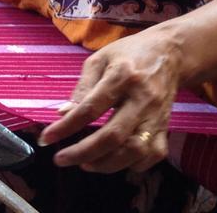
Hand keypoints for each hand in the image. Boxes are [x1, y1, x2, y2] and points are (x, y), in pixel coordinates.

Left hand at [38, 26, 182, 173]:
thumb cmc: (128, 54)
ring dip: (107, 163)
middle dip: (84, 152)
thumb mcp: (99, 59)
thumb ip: (82, 87)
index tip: (47, 138)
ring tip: (85, 163)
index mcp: (121, 76)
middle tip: (62, 159)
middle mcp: (142, 98)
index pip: (91, 108)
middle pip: (114, 135)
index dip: (67, 126)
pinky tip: (115, 160)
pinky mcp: (166, 126)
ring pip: (135, 150)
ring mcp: (157, 115)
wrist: (170, 53)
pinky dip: (133, 164)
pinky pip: (153, 154)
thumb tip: (63, 114)